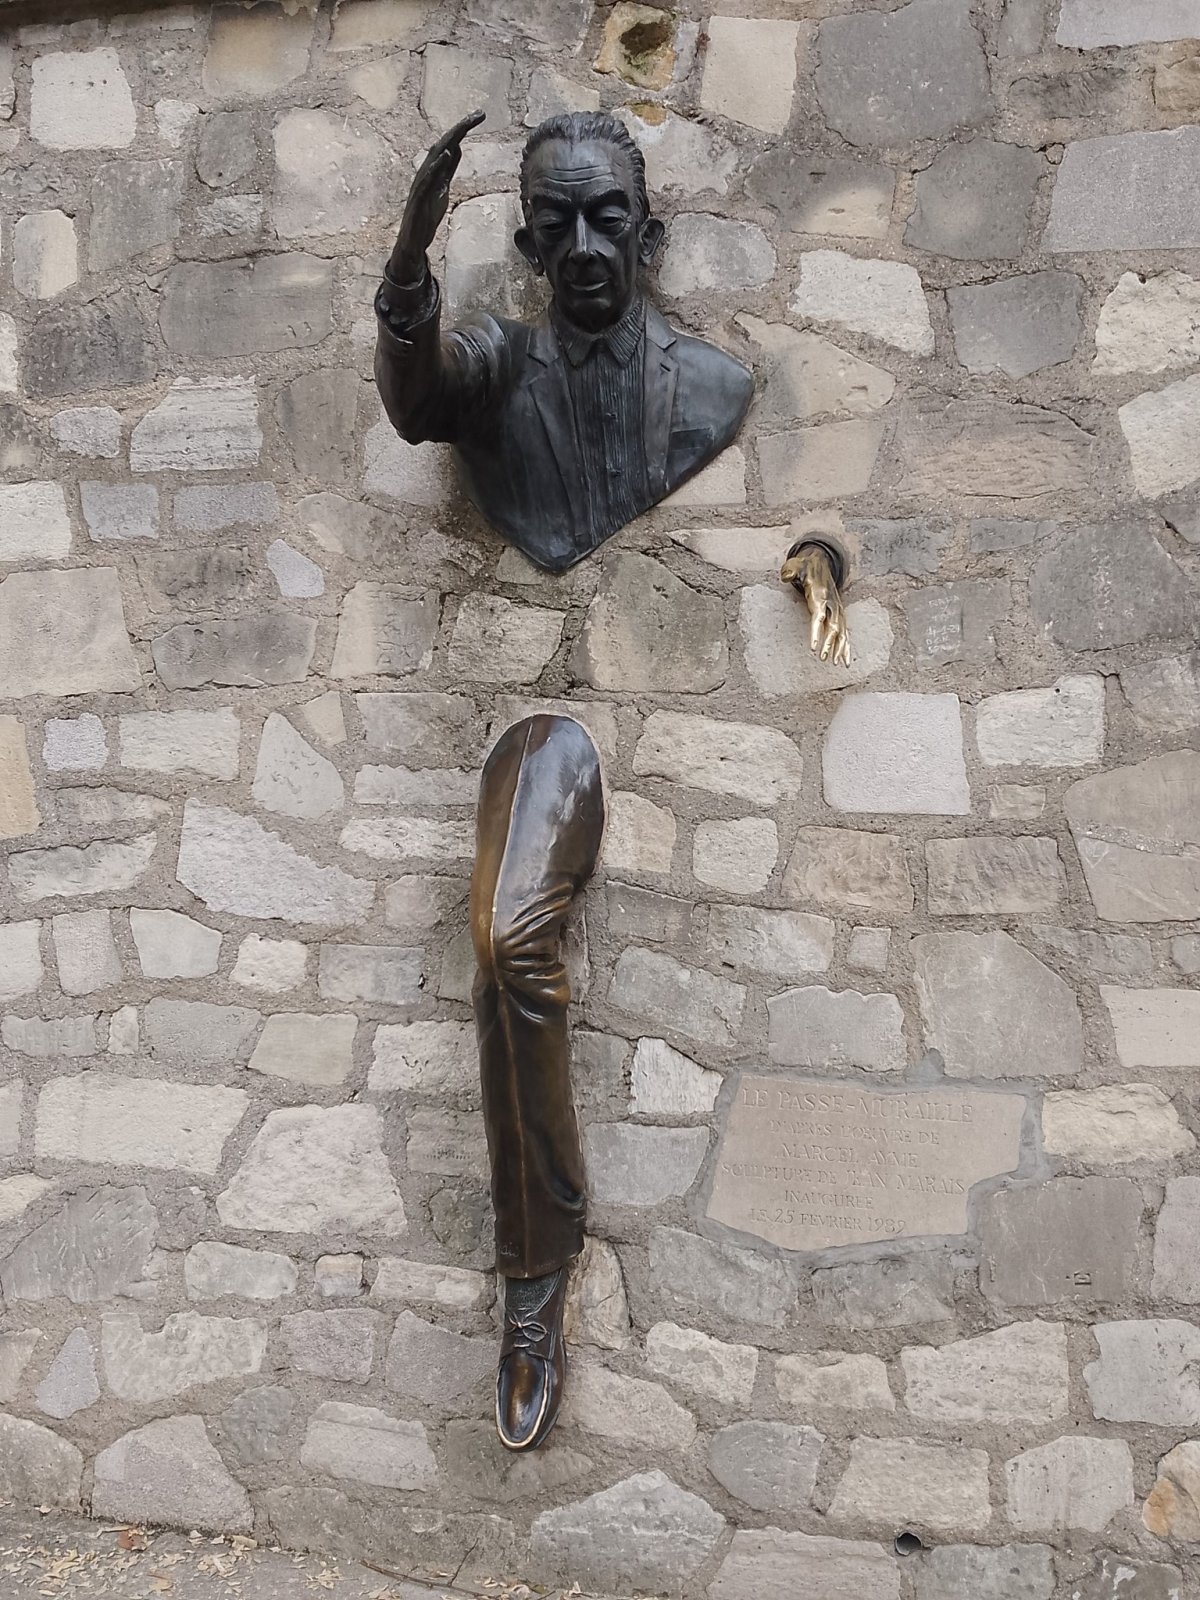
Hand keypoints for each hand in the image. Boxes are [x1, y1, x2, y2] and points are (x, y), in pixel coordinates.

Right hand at [390, 110, 484, 280]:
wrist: (414, 239)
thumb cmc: (426, 214)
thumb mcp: (443, 188)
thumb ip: (448, 170)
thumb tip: (456, 149)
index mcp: (434, 168)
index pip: (451, 143)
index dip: (464, 129)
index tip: (481, 115)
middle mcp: (427, 170)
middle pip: (445, 143)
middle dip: (461, 127)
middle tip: (479, 114)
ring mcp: (422, 183)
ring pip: (436, 156)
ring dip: (450, 140)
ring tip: (464, 126)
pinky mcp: (419, 197)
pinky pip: (428, 177)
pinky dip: (437, 164)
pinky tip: (447, 154)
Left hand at [780, 542, 850, 667]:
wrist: (821, 562)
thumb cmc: (805, 567)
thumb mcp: (795, 565)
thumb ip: (790, 571)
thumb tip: (786, 577)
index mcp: (820, 595)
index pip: (819, 616)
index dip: (816, 631)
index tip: (813, 646)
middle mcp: (832, 604)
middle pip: (833, 626)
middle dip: (829, 643)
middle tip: (822, 658)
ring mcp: (838, 609)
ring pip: (842, 632)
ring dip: (840, 648)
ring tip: (837, 664)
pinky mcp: (839, 614)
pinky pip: (845, 632)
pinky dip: (846, 647)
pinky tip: (845, 662)